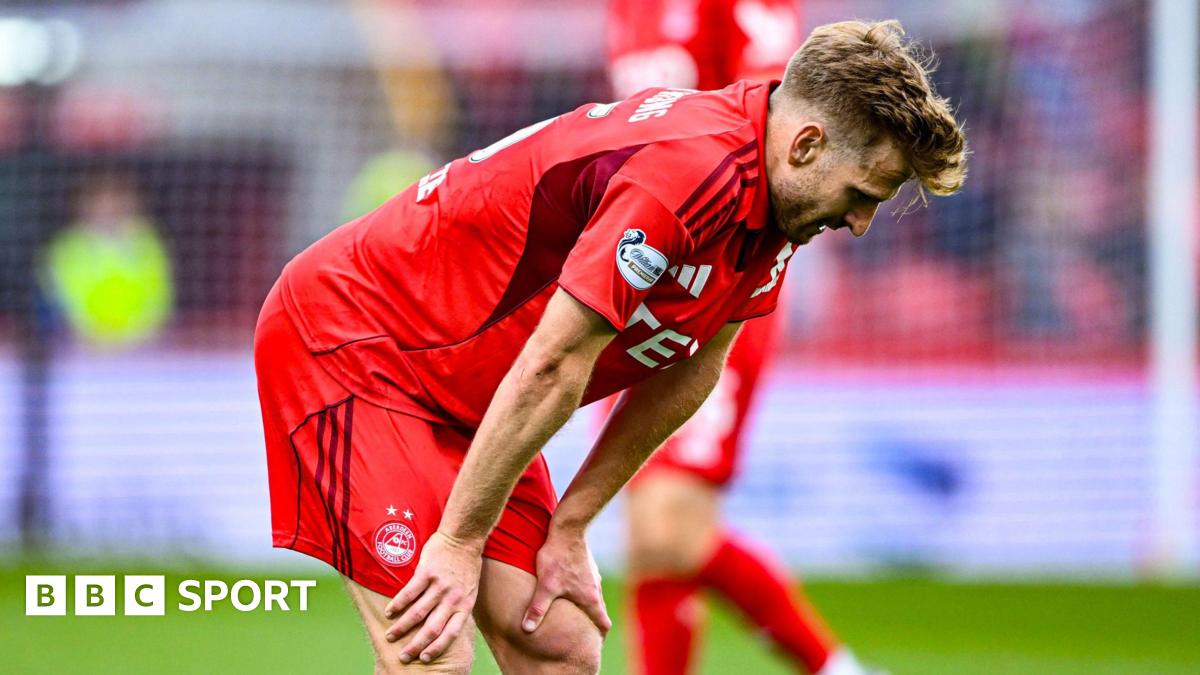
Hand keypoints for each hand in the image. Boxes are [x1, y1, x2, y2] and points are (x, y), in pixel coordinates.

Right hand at [384, 530, 482, 663]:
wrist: (463, 538)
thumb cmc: (466, 565)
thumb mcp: (469, 590)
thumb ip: (457, 607)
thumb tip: (444, 627)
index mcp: (464, 605)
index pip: (451, 633)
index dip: (437, 647)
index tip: (424, 658)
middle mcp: (452, 598)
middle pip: (432, 628)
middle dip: (416, 645)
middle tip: (403, 656)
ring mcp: (440, 585)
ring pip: (418, 613)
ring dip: (402, 627)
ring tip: (390, 635)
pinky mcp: (427, 572)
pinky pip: (410, 592)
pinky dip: (398, 604)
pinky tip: (389, 612)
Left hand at [522, 526, 611, 635]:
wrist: (568, 529)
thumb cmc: (557, 558)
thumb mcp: (545, 586)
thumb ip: (537, 609)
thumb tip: (527, 629)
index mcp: (590, 598)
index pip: (603, 623)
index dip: (600, 635)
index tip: (595, 642)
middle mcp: (595, 588)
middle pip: (598, 610)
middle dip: (591, 621)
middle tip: (581, 630)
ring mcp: (593, 575)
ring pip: (593, 595)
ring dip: (585, 604)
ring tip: (572, 610)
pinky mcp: (587, 564)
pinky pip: (587, 582)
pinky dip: (581, 589)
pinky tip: (567, 586)